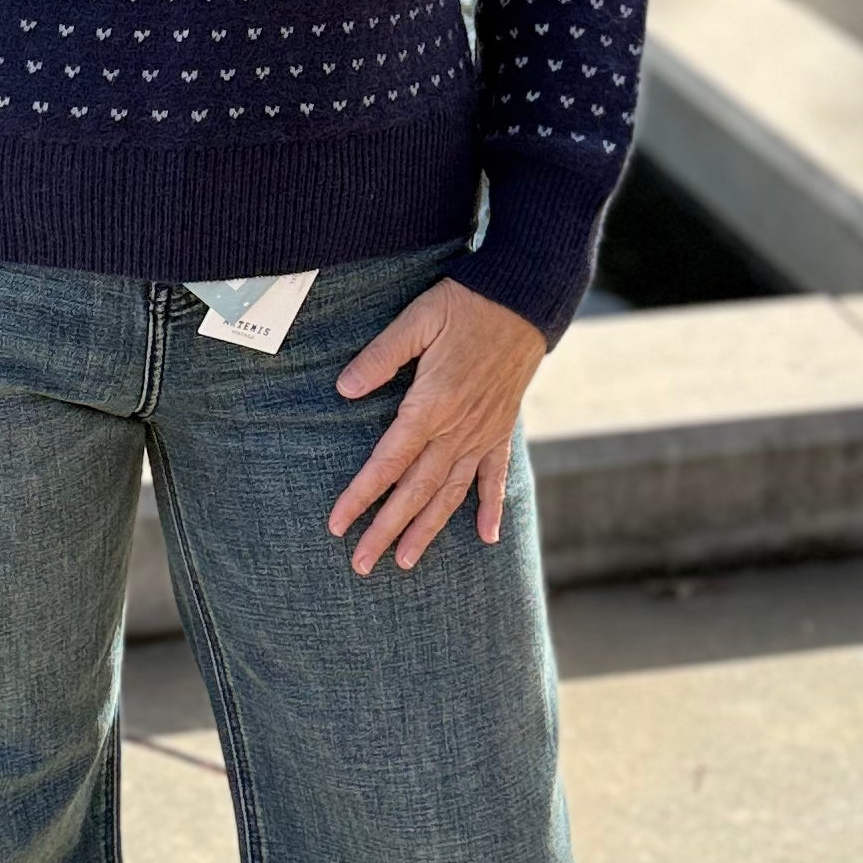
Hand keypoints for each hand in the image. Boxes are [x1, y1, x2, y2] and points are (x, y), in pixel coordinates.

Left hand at [329, 276, 545, 575]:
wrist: (523, 298)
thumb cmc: (464, 304)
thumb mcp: (416, 320)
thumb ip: (380, 356)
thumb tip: (344, 389)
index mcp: (431, 405)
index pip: (388, 462)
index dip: (361, 496)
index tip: (338, 524)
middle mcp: (458, 429)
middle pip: (416, 491)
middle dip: (386, 530)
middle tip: (362, 564)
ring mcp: (483, 433)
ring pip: (451, 493)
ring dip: (428, 530)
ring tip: (406, 562)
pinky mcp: (502, 429)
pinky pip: (495, 477)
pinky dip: (491, 508)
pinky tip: (487, 537)